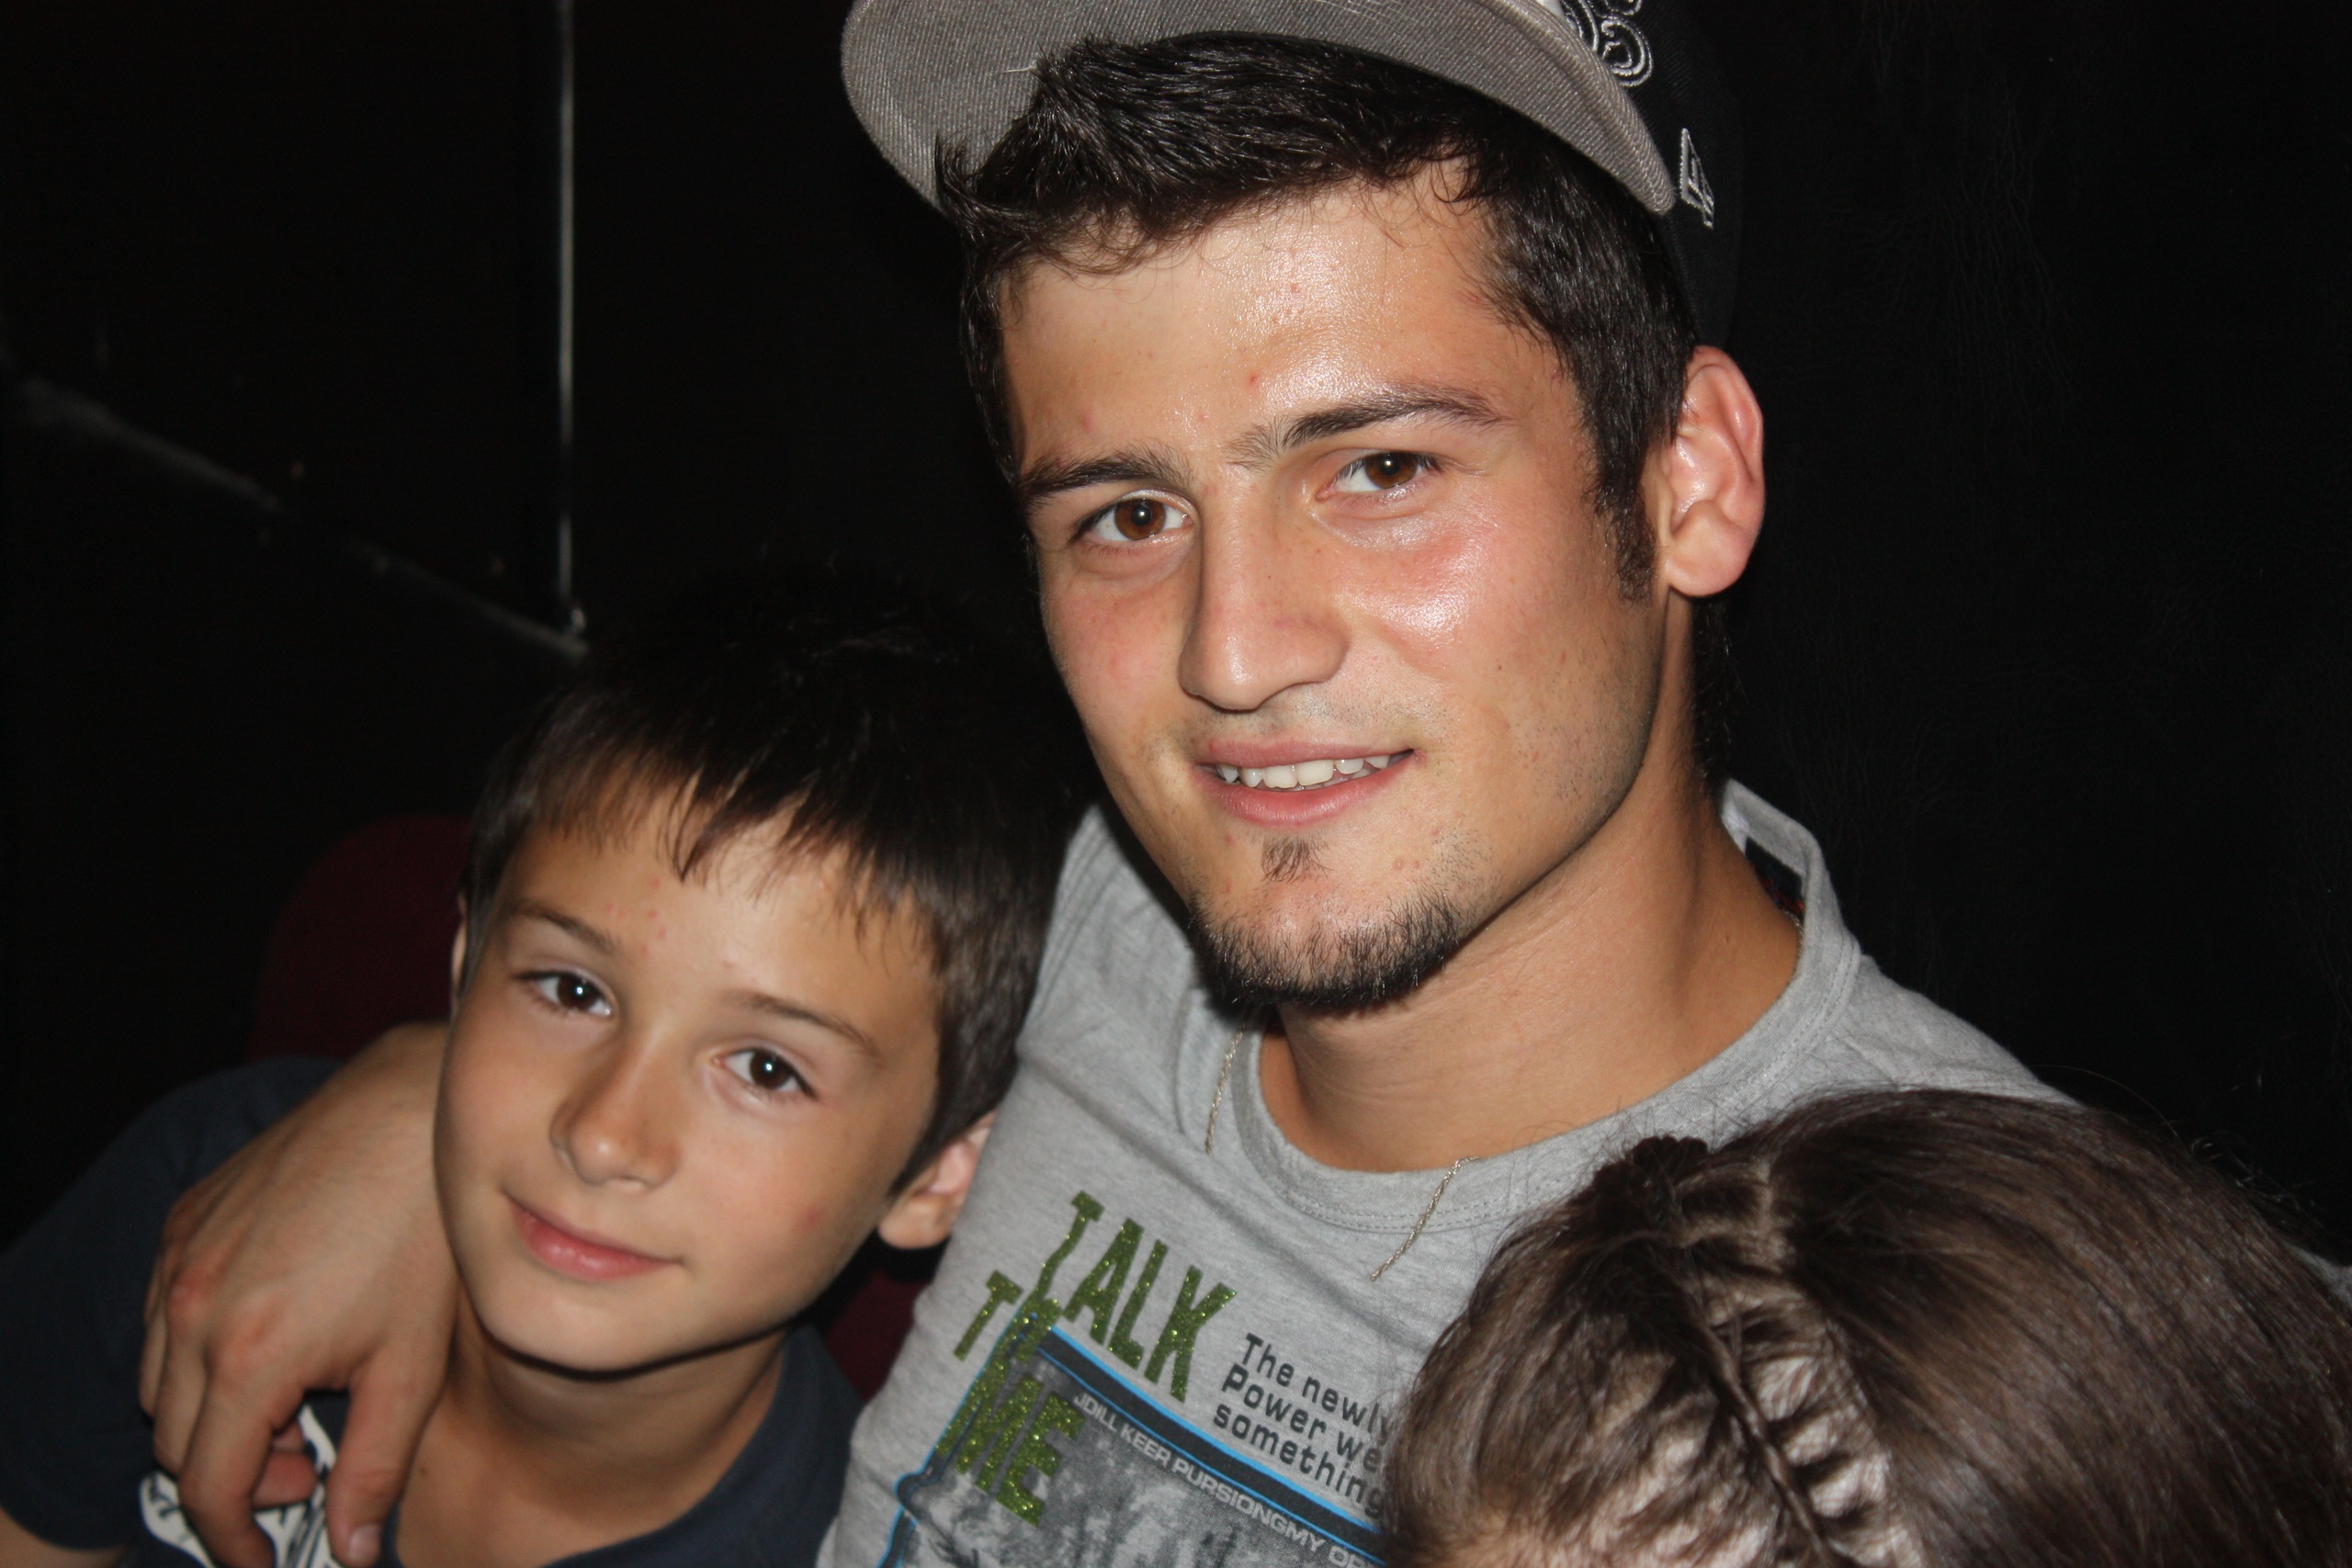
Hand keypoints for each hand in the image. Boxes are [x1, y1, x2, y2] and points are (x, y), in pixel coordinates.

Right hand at [141, 1022, 454, 1567]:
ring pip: (160, 1383)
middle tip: (303, 1463)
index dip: (234, 1539)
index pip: (208, 1487)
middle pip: (176, 1442)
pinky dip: (198, 1349)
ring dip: (212, 1413)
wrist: (408, 1112)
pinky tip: (274, 1333)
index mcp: (246, 1357)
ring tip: (295, 1397)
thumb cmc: (422, 1238)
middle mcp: (190, 1311)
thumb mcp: (411, 1366)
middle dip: (233, 1474)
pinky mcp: (183, 1222)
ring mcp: (178, 1262)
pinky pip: (163, 1317)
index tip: (265, 1557)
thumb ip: (373, 1468)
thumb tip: (351, 1551)